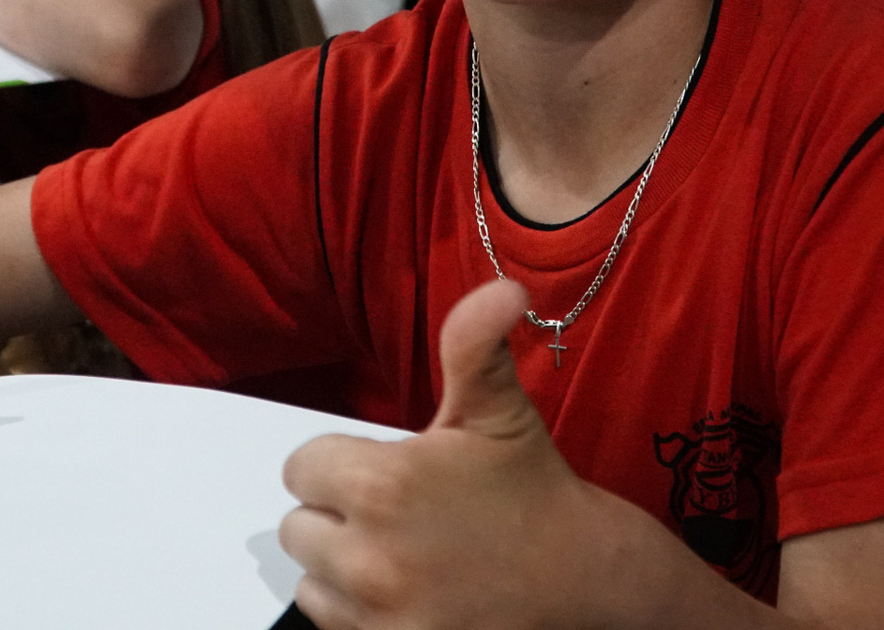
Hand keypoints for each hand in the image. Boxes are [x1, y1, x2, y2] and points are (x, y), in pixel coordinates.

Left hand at [279, 280, 614, 628]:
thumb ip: (475, 344)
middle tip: (400, 515)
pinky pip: (332, 623)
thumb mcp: (498, 411)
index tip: (387, 472)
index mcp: (381, 485)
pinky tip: (409, 592)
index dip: (341, 465)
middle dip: (338, 516)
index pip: (300, 468)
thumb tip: (503, 288)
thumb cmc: (532, 492)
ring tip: (406, 554)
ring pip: (311, 579)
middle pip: (298, 527)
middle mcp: (369, 558)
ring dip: (343, 567)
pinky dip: (359, 611)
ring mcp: (378, 615)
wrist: (584, 582)